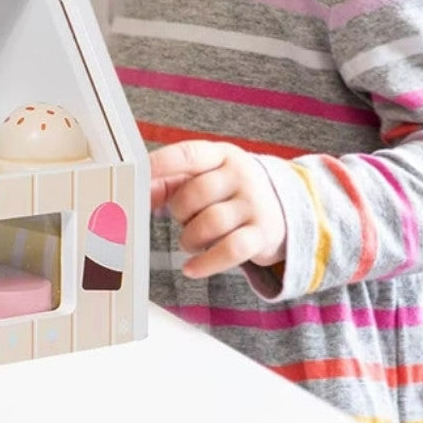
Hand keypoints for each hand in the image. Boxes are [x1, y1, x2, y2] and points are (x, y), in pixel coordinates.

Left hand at [148, 140, 286, 279]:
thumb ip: (170, 181)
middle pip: (196, 193)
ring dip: (190, 237)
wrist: (284, 207)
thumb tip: (140, 192)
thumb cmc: (230, 189)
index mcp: (221, 155)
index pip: (188, 154)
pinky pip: (230, 250)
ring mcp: (254, 205)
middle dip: (179, 211)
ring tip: (190, 240)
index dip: (162, 163)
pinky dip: (206, 263)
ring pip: (211, 223)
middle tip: (182, 217)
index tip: (138, 172)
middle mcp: (240, 175)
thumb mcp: (205, 175)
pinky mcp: (262, 235)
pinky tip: (191, 268)